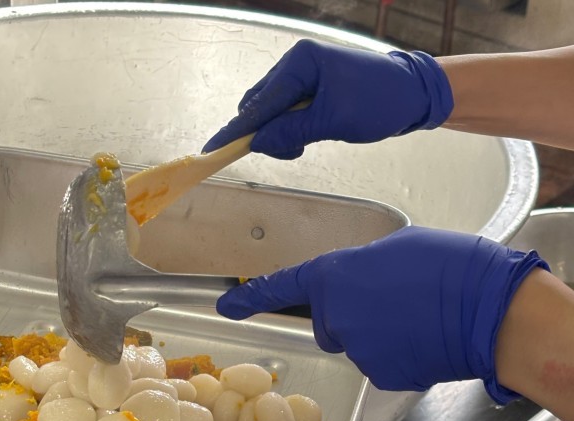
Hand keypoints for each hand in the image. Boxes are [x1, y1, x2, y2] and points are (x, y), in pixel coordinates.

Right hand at [203, 39, 453, 158]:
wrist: (414, 94)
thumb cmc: (379, 101)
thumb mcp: (333, 121)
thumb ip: (292, 132)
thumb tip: (259, 144)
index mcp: (300, 63)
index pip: (259, 103)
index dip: (236, 130)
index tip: (212, 150)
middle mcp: (297, 64)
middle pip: (260, 106)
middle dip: (265, 134)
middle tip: (290, 152)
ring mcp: (304, 76)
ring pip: (273, 112)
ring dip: (280, 135)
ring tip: (304, 146)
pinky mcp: (312, 90)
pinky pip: (287, 113)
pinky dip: (290, 131)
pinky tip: (307, 139)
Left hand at [216, 226, 548, 402]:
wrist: (487, 308)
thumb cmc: (448, 266)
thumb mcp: (395, 248)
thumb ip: (361, 269)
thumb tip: (359, 286)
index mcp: (335, 275)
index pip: (282, 287)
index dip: (253, 298)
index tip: (228, 307)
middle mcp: (336, 316)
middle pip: (329, 324)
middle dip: (349, 317)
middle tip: (391, 302)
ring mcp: (357, 350)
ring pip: (357, 345)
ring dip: (377, 335)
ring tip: (416, 318)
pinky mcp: (380, 375)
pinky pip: (380, 364)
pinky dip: (396, 355)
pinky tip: (422, 340)